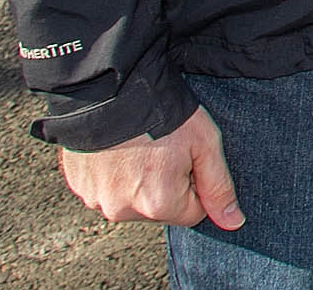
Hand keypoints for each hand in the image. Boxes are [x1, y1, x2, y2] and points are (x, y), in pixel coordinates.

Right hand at [60, 106, 241, 229]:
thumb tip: (233, 222)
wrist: (114, 90)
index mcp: (158, 204)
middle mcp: (123, 211)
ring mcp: (97, 200)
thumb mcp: (205, 145)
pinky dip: (115, 176)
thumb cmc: (165, 115)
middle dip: (168, 186)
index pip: (192, 213)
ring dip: (139, 182)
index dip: (196, 183)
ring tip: (141, 147)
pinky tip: (119, 150)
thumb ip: (219, 188)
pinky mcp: (80, 187)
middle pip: (160, 210)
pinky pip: (106, 191)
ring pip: (132, 202)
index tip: (188, 158)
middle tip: (165, 150)